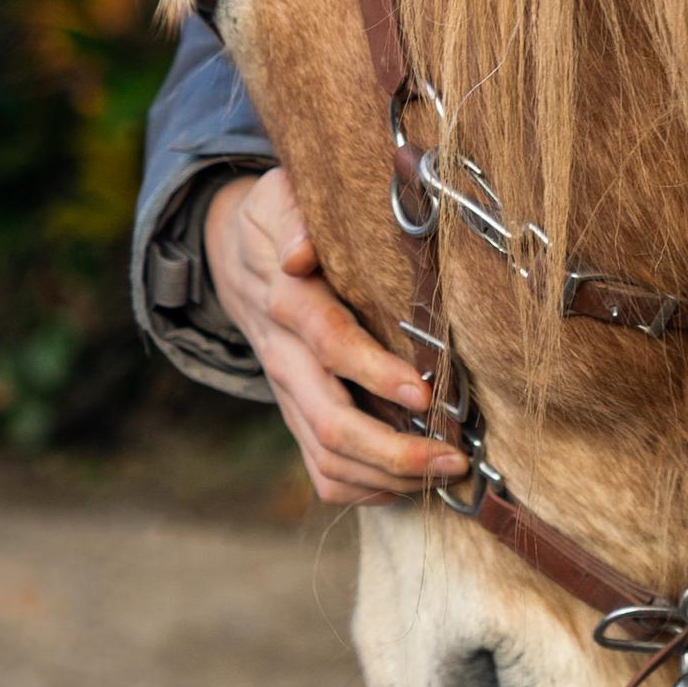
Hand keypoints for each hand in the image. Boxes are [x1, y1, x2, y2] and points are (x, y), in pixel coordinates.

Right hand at [203, 169, 472, 505]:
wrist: (234, 259)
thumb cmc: (275, 222)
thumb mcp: (277, 198)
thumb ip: (292, 216)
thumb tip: (300, 251)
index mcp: (287, 304)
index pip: (330, 344)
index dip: (374, 372)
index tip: (424, 390)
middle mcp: (285, 360)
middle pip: (331, 424)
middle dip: (394, 450)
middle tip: (453, 455)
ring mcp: (288, 396)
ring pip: (328, 460)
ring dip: (388, 477)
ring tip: (446, 470)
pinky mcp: (295, 417)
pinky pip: (322, 473)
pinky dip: (367, 489)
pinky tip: (411, 482)